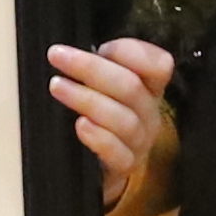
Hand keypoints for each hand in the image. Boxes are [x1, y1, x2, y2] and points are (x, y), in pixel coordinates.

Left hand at [45, 38, 179, 215]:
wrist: (101, 169)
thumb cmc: (99, 118)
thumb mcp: (102, 89)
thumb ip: (98, 69)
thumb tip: (69, 51)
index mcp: (149, 88)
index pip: (158, 64)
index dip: (130, 51)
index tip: (100, 47)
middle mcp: (149, 113)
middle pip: (131, 87)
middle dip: (91, 68)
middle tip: (57, 56)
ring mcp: (140, 142)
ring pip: (124, 119)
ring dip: (88, 99)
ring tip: (57, 87)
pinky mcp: (125, 167)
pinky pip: (119, 154)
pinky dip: (100, 138)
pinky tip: (80, 126)